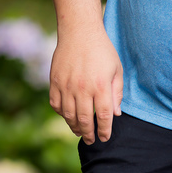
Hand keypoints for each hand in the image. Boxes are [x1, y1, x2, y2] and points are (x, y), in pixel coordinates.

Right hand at [50, 25, 122, 144]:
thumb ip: (117, 94)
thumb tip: (115, 114)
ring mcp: (66, 85)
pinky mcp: (54, 80)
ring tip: (80, 132)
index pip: (103, 117)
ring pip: (68, 114)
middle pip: (84, 119)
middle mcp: (82, 88)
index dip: (104, 131)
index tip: (104, 138)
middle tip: (91, 141)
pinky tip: (67, 116)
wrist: (79, 31)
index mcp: (101, 87)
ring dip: (74, 126)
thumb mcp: (117, 71)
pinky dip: (61, 113)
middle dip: (89, 133)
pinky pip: (55, 103)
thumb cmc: (102, 51)